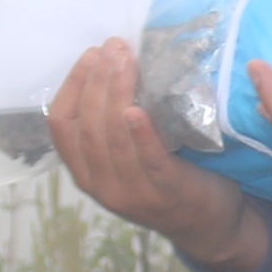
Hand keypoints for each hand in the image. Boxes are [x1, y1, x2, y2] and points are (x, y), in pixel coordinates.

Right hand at [48, 41, 267, 271]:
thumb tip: (114, 64)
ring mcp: (132, 192)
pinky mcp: (166, 191)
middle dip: (97, 81)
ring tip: (126, 60)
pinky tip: (137, 110)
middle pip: (87, 125)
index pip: (61, 124)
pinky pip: (149, 159)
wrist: (209, 224)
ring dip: (116, 93)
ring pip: (112, 137)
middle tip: (114, 47)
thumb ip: (113, 127)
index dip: (73, 85)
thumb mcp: (127, 158)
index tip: (91, 54)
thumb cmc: (168, 179)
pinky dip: (140, 134)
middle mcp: (101, 185)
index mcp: (85, 172)